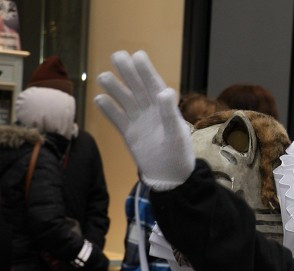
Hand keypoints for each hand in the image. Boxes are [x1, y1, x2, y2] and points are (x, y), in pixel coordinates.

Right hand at [95, 50, 193, 189]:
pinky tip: (99, 98)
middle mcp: (151, 111)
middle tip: (117, 55)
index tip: (138, 55)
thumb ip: (170, 113)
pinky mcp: (129, 133)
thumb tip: (164, 91)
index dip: (146, 71)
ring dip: (115, 88)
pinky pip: (117, 118)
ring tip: (103, 76)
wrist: (170, 177)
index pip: (154, 86)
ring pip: (124, 100)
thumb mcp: (177, 134)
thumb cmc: (179, 155)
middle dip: (128, 73)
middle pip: (137, 88)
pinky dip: (108, 109)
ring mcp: (139, 121)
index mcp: (166, 109)